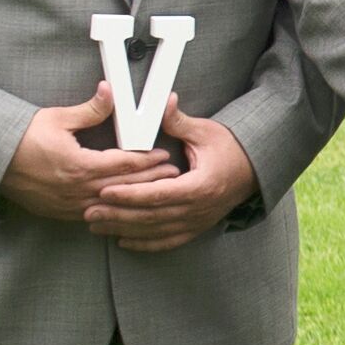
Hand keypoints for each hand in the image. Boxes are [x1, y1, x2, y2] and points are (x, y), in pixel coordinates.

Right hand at [0, 99, 170, 227]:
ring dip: (135, 197)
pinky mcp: (60, 212)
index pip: (123, 164)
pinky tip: (125, 207)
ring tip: (156, 192)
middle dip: (150, 181)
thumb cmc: (21, 138)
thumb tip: (109, 92)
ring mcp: (68, 204)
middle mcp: (76, 189)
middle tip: (172, 175)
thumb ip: (89, 110)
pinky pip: (94, 214)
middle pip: (123, 186)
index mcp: (78, 165)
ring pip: (112, 204)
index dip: (147, 160)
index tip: (164, 155)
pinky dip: (113, 210)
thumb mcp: (57, 119)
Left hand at [83, 117, 260, 252]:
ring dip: (124, 229)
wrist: (255, 169)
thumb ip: (179, 121)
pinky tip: (123, 241)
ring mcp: (197, 222)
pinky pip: (168, 241)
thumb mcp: (205, 132)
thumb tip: (164, 101)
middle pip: (151, 217)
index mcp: (200, 186)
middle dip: (118, 215)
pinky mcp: (196, 228)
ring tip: (97, 226)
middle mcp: (198, 209)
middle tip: (89, 212)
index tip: (105, 192)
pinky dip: (145, 243)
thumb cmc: (230, 149)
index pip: (158, 194)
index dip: (130, 194)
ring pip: (155, 231)